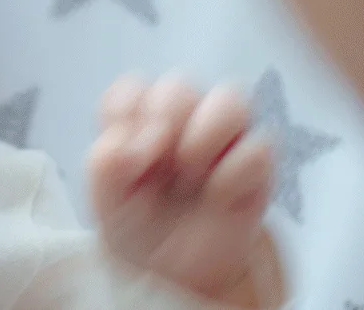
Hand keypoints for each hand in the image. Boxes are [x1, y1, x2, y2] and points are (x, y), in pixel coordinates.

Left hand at [88, 74, 275, 303]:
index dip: (126, 119)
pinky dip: (233, 173)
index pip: (132, 89)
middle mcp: (182, 119)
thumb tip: (142, 140)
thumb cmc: (138, 227)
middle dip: (164, 126)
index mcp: (138, 119)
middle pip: (178, 86)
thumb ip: (106, 160)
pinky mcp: (256, 166)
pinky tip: (216, 196)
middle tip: (158, 167)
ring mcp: (223, 139)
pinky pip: (259, 148)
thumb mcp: (104, 198)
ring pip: (230, 98)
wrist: (176, 276)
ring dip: (204, 134)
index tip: (125, 158)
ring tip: (189, 171)